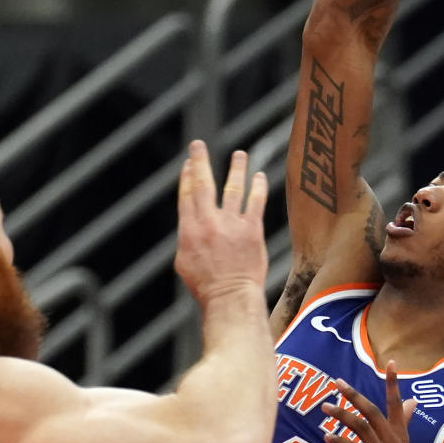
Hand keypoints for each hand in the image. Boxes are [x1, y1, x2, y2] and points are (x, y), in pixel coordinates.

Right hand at [174, 141, 267, 304]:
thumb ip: (187, 238)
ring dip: (236, 168)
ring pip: (233, 188)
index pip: (186, 195)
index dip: (187, 176)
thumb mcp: (183, 262)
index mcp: (189, 229)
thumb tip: (192, 227)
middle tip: (198, 144)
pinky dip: (258, 187)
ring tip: (239, 154)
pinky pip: (256, 202)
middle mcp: (209, 222)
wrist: (230, 298)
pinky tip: (259, 175)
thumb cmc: (205, 287)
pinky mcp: (252, 229)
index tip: (189, 163)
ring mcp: (232, 224)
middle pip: (203, 184)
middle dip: (199, 161)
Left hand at [323, 362, 415, 442]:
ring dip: (341, 415)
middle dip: (354, 396)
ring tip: (325, 408)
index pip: (396, 404)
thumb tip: (413, 400)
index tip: (390, 362)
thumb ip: (403, 422)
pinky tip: (327, 436)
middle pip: (373, 412)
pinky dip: (339, 441)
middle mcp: (393, 442)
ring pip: (360, 428)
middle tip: (337, 383)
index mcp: (400, 434)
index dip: (394, 383)